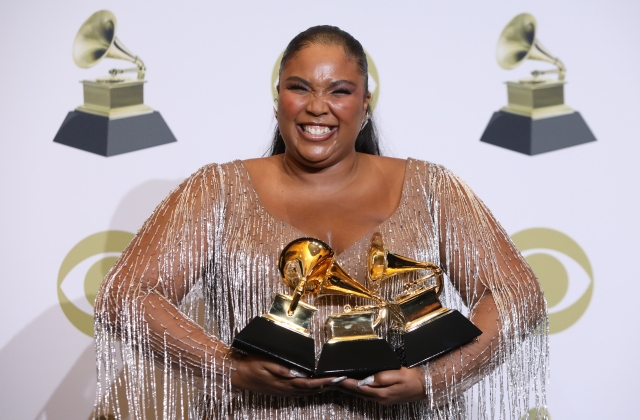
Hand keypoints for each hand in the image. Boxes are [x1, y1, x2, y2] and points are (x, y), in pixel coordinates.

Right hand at [230, 354, 345, 396]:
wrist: (237, 375)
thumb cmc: (250, 365)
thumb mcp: (265, 362)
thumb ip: (282, 368)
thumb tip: (298, 372)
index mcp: (285, 382)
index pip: (310, 383)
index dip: (324, 381)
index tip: (336, 377)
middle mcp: (287, 389)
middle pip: (312, 389)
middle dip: (327, 385)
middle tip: (342, 380)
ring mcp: (284, 391)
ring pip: (307, 392)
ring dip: (321, 388)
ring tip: (334, 383)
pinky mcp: (281, 391)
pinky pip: (300, 392)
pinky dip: (311, 390)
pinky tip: (316, 387)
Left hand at [339, 367, 425, 404]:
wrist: (424, 386)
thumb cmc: (411, 378)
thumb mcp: (397, 374)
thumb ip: (380, 377)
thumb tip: (365, 380)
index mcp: (381, 393)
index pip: (358, 387)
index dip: (346, 382)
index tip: (335, 378)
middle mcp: (379, 399)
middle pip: (357, 393)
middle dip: (343, 386)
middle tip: (330, 381)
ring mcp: (382, 400)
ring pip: (360, 394)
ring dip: (349, 389)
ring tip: (337, 383)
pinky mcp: (384, 398)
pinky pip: (367, 394)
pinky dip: (357, 390)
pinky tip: (353, 386)